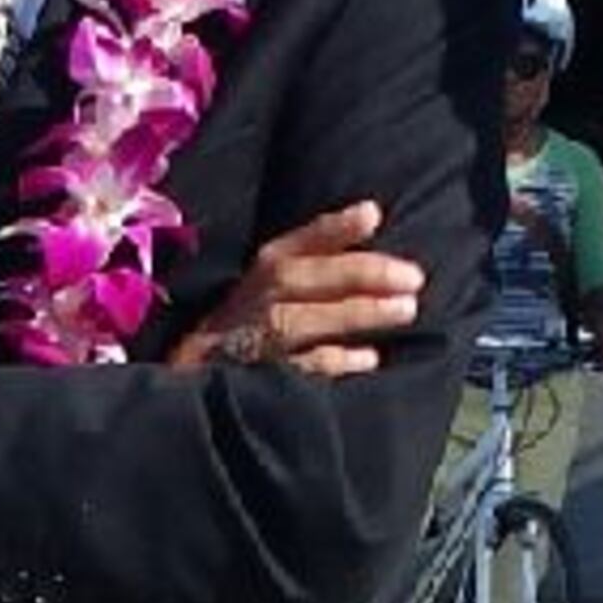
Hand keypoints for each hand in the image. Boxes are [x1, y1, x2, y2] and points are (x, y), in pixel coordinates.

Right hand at [171, 203, 424, 376]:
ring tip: (406, 310)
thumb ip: (315, 258)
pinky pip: (293, 371)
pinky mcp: (248, 383)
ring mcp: (246, 343)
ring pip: (297, 323)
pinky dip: (332, 362)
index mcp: (254, 276)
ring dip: (353, 315)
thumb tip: (373, 215)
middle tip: (413, 277)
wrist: (190, 388)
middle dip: (356, 274)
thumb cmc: (247, 333)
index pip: (292, 246)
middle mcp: (247, 304)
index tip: (373, 214)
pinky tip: (370, 359)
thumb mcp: (270, 289)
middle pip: (297, 279)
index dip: (331, 230)